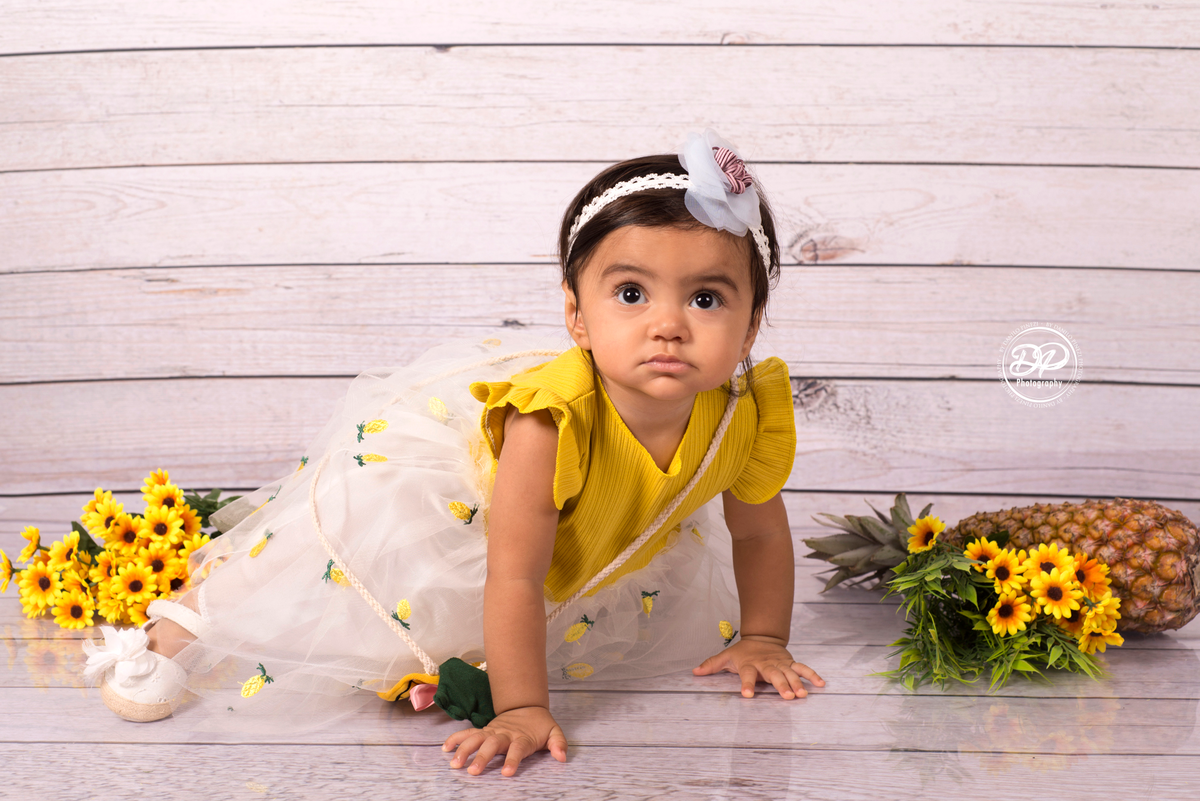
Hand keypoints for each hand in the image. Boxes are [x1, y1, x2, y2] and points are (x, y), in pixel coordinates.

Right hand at [443, 705, 567, 776]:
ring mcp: (493, 731)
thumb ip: (559, 744)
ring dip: (464, 749)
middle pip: (492, 744)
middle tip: (473, 772)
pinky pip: (468, 733)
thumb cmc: (540, 725)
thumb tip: (562, 757)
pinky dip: (457, 739)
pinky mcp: (484, 730)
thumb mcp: (554, 732)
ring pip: (477, 738)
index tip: (507, 773)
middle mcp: (505, 734)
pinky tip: (446, 748)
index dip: (513, 760)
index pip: (518, 749)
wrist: (527, 705)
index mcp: (522, 737)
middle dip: (482, 757)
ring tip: (455, 764)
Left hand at [693, 636, 824, 698]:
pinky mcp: (790, 663)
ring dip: (797, 683)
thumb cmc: (743, 652)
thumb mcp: (726, 657)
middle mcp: (766, 664)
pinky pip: (803, 668)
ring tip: (803, 695)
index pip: (747, 674)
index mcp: (750, 664)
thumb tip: (694, 672)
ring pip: (790, 673)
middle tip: (786, 697)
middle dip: (781, 685)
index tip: (747, 695)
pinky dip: (812, 675)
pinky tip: (821, 684)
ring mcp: (780, 663)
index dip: (746, 684)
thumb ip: (712, 665)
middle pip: (773, 675)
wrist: (762, 637)